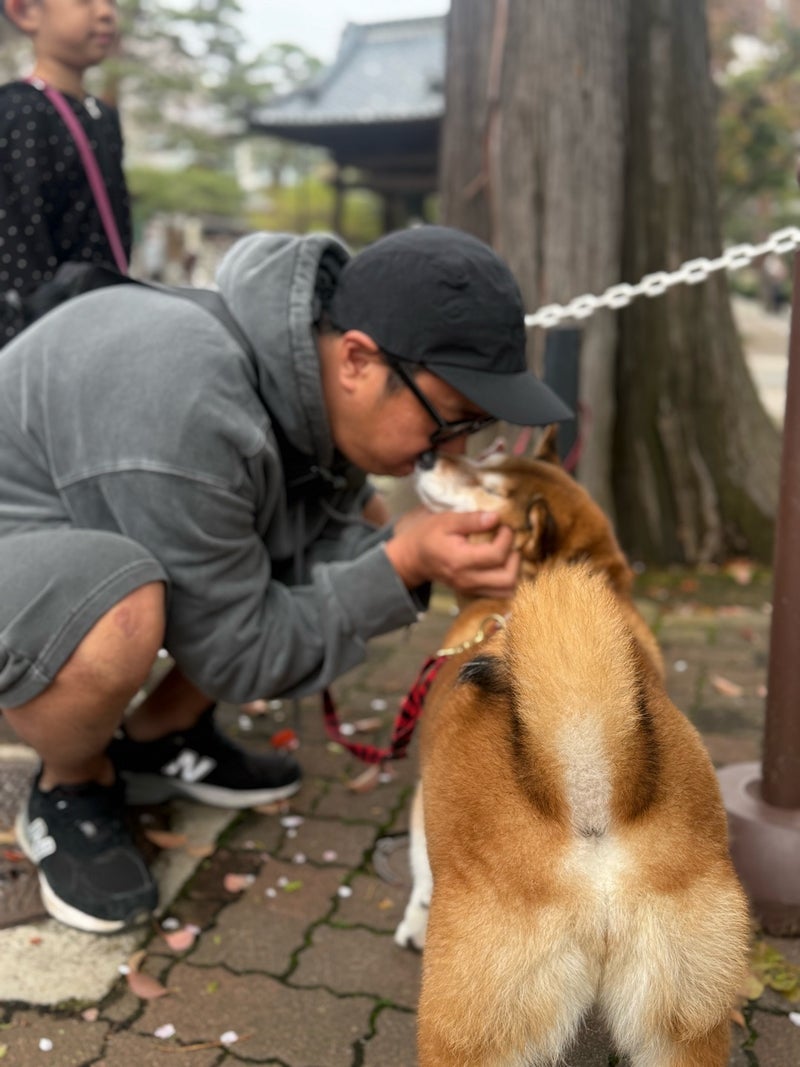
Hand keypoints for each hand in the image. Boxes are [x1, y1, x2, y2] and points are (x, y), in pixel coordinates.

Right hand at [385, 507, 519, 597]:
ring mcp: (470, 589)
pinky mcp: (472, 592)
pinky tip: (501, 563)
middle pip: (507, 578)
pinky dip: (506, 579)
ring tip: (507, 553)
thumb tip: (496, 517)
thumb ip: (471, 520)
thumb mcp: (446, 521)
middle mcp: (467, 580)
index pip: (496, 555)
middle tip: (509, 542)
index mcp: (460, 560)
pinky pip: (499, 593)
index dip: (507, 538)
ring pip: (506, 590)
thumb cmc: (428, 536)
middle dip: (515, 558)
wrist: (414, 559)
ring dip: (514, 571)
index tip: (504, 526)